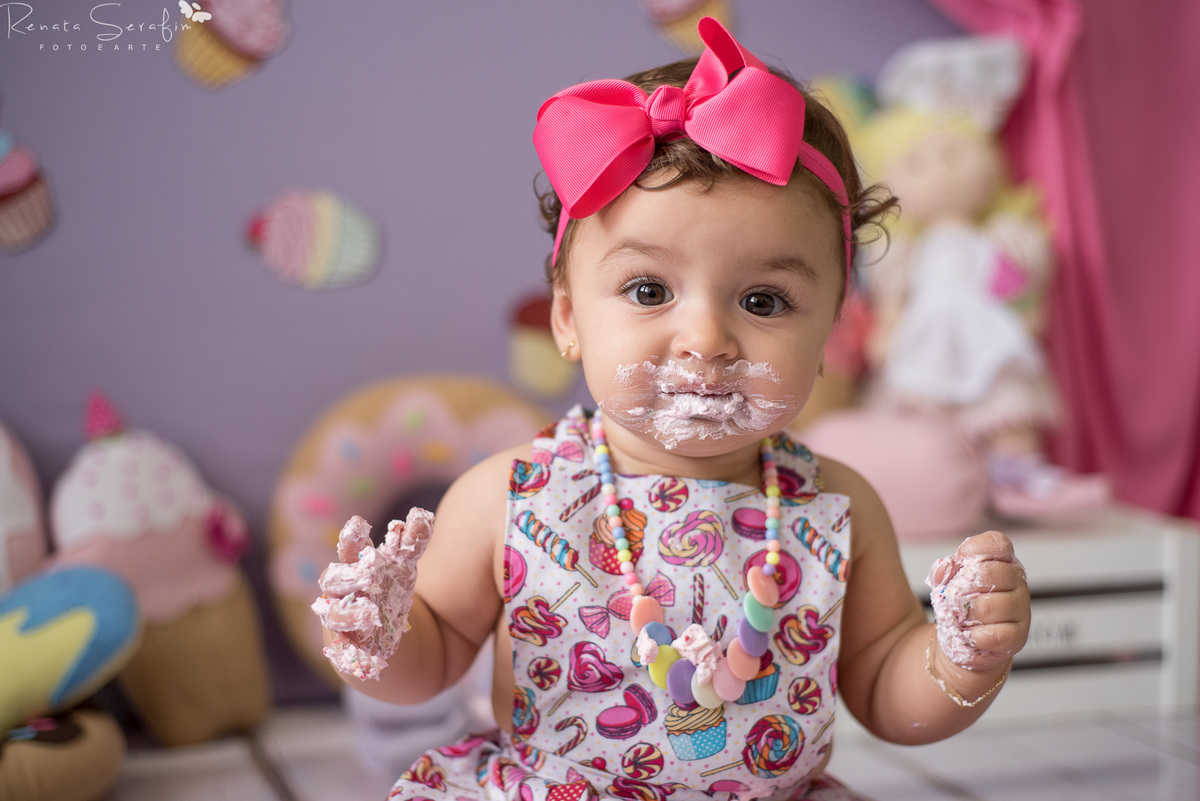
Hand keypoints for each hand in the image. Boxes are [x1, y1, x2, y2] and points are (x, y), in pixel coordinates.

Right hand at [311, 508, 433, 679]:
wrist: (387, 643)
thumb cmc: (389, 596)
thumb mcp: (404, 568)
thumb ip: (412, 542)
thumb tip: (421, 515)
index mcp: (354, 570)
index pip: (347, 551)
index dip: (351, 539)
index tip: (358, 524)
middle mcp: (344, 595)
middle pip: (333, 581)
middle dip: (348, 576)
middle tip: (367, 573)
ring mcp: (345, 624)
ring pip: (335, 617)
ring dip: (350, 615)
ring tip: (371, 614)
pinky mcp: (352, 652)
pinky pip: (346, 653)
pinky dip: (351, 653)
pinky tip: (364, 655)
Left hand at [926, 530, 1029, 671]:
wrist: (963, 638)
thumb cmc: (959, 604)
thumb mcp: (946, 581)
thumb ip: (943, 570)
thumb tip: (944, 568)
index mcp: (1002, 561)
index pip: (997, 543)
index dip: (976, 548)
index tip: (961, 558)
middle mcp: (1016, 582)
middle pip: (991, 573)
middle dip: (963, 587)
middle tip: (954, 597)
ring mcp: (1020, 609)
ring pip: (988, 606)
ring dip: (965, 614)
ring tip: (960, 618)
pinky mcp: (1018, 636)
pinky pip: (994, 635)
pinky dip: (974, 635)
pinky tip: (969, 633)